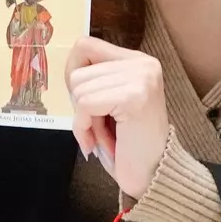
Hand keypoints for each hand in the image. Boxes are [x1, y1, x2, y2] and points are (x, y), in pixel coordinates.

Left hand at [65, 36, 169, 199]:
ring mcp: (142, 78)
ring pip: (79, 88)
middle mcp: (143, 63)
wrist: (153, 175)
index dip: (74, 74)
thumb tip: (67, 69)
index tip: (84, 102)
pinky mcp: (135, 96)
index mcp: (137, 61)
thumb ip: (94, 79)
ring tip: (106, 134)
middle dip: (81, 105)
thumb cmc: (128, 144)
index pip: (84, 46)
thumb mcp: (109, 102)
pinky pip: (85, 105)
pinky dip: (84, 128)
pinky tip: (101, 142)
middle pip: (78, 72)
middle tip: (103, 127)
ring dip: (85, 120)